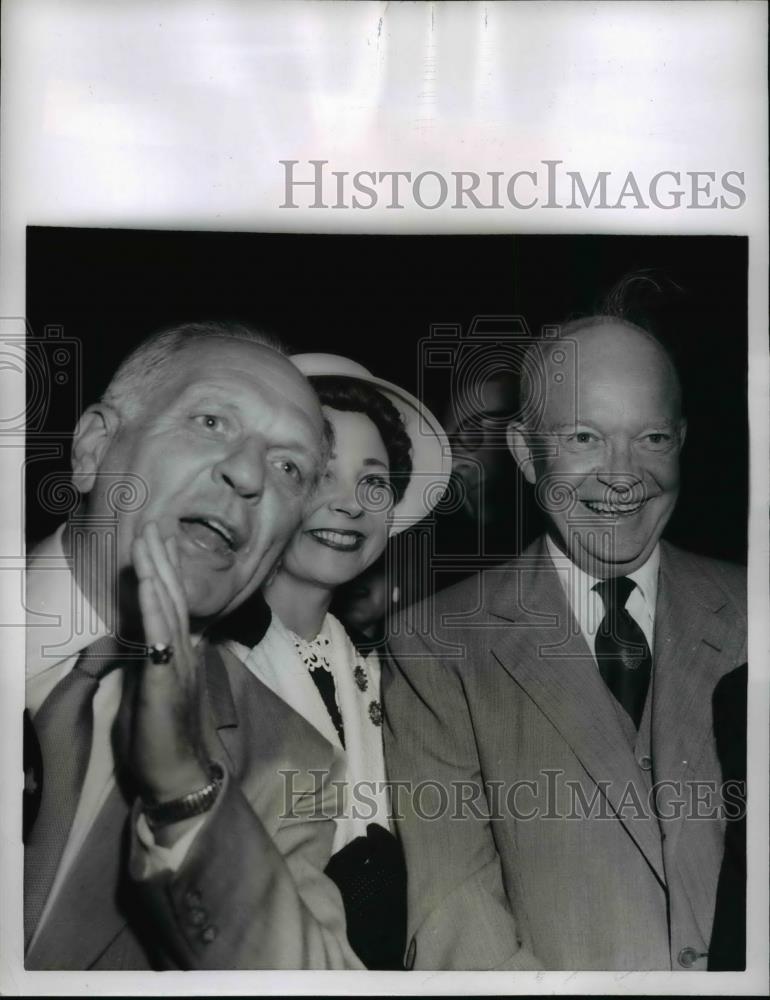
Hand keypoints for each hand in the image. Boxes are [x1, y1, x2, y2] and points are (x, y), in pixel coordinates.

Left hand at [123, 521, 208, 808]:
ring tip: (153, 536)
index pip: (173, 605)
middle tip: (156, 521)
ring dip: (160, 569)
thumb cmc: (163, 740)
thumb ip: (154, 662)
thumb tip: (148, 639)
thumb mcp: (154, 691)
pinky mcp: (166, 682)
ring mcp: (179, 665)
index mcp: (181, 654)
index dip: (166, 571)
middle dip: (163, 557)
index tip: (159, 540)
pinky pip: (161, 638)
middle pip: (174, 596)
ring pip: (169, 608)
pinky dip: (156, 607)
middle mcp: (185, 653)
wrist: (179, 777)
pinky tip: (152, 581)